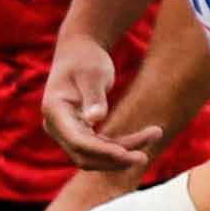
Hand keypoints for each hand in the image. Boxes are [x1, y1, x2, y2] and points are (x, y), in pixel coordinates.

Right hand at [40, 33, 162, 169]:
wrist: (79, 50)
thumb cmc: (86, 58)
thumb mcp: (93, 74)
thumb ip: (93, 97)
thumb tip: (94, 120)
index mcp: (54, 110)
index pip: (77, 141)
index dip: (101, 151)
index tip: (126, 153)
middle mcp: (55, 126)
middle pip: (84, 155)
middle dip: (114, 160)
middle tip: (144, 158)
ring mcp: (66, 131)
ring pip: (94, 155)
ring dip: (122, 154)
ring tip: (155, 135)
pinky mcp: (80, 131)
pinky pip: (100, 147)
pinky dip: (122, 146)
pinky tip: (145, 136)